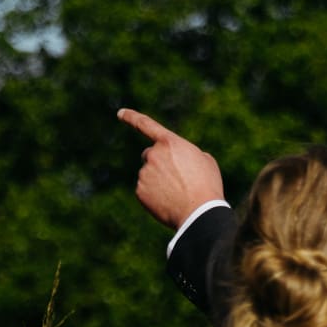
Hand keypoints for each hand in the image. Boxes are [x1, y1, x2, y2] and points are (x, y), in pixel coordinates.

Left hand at [117, 108, 224, 229]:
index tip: (120, 113)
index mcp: (170, 143)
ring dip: (159, 181)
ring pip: (148, 174)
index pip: (146, 125)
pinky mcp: (140, 191)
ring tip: (178, 193)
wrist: (199, 213)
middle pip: (150, 155)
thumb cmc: (207, 186)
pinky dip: (155, 195)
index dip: (132, 117)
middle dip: (159, 163)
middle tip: (177, 179)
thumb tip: (178, 160)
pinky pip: (145, 190)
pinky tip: (169, 202)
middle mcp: (153, 154)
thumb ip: (187, 153)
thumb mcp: (205, 161)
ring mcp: (144, 173)